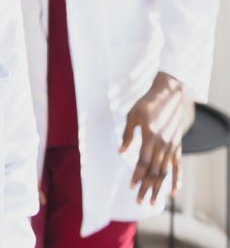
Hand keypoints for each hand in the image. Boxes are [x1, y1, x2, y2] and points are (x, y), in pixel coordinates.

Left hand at [119, 72, 186, 205]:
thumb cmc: (146, 104)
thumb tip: (120, 152)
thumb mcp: (132, 116)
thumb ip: (127, 135)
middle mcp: (163, 144)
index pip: (143, 162)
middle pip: (154, 171)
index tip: (131, 187)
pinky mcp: (177, 146)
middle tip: (140, 202)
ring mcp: (172, 146)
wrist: (168, 95)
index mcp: (150, 137)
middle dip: (146, 187)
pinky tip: (174, 192)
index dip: (137, 176)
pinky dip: (176, 180)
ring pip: (165, 172)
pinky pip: (177, 166)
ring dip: (159, 188)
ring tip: (153, 202)